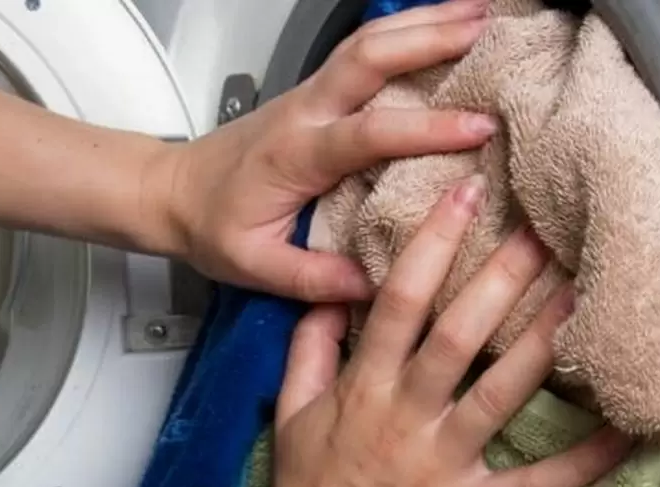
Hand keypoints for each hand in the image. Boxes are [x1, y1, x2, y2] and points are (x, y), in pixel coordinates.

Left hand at [152, 0, 497, 300]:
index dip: (425, 128)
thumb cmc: (211, 225)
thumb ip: (311, 278)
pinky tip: (438, 27)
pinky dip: (405, 31)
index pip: (367, 133)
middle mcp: (305, 111)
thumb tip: (375, 286)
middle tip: (489, 31)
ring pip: (366, 41)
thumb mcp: (253, 265)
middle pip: (368, 56)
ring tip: (481, 13)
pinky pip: (362, 51)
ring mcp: (309, 94)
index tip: (479, 128)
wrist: (170, 191)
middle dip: (430, 37)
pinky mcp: (315, 92)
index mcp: (295, 155)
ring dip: (423, 21)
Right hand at [260, 176, 632, 486]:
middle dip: (502, 275)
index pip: (400, 300)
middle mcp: (407, 417)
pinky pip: (538, 483)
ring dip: (545, 340)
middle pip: (460, 334)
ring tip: (585, 291)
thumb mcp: (291, 413)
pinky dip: (585, 459)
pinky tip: (628, 431)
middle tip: (544, 227)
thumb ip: (307, 350)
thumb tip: (328, 297)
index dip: (434, 242)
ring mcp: (445, 462)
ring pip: (502, 392)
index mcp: (365, 388)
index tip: (467, 194)